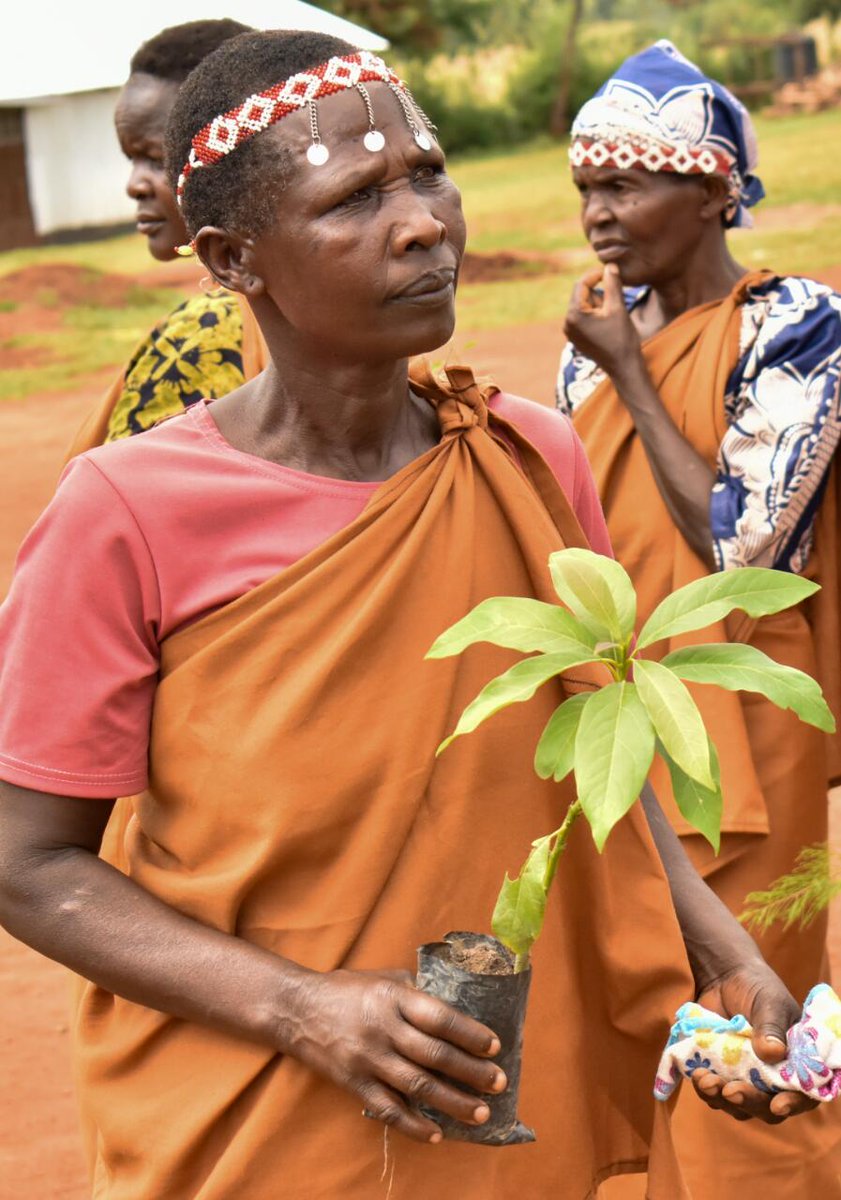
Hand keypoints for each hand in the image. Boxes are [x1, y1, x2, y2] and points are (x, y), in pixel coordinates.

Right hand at [282, 968, 506, 1142]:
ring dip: (452, 1103)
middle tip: (499, 1083)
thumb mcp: (383, 978)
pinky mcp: (355, 1083)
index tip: (495, 1046)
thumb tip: (453, 1006)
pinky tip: (435, 1134)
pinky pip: (388, 1109)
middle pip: (435, 1055)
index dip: (470, 1033)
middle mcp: (383, 1028)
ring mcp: (368, 1058)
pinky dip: (413, 1125)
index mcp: (394, 997)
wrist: (296, 1009)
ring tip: (480, 1113)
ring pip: (417, 1086)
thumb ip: (416, 992)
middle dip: (471, 1072)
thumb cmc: (346, 989)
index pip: (440, 1017)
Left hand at [563, 263, 642, 379]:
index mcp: (574, 315)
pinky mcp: (576, 337)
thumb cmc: (622, 338)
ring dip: (599, 305)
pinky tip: (607, 326)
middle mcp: (567, 323)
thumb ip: (612, 284)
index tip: (611, 271)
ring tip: (611, 319)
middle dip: (599, 294)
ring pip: (584, 306)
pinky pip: (584, 317)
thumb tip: (610, 265)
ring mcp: (570, 332)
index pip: (581, 284)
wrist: (623, 367)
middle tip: (614, 305)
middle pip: (582, 295)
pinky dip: (596, 315)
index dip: (596, 275)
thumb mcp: (618, 307)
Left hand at [691, 959, 818, 1123]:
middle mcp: (774, 1077)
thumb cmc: (756, 987)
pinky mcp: (722, 1074)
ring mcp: (747, 1079)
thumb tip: (772, 1053)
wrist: (723, 977)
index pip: (802, 1093)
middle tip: (730, 1091)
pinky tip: (697, 1075)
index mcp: (797, 1062)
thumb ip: (771, 1027)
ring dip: (723, 1100)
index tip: (777, 1105)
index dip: (793, 1103)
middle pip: (767, 1107)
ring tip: (706, 1080)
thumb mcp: (768, 1003)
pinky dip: (707, 1090)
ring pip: (739, 1106)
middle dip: (749, 1102)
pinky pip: (715, 1094)